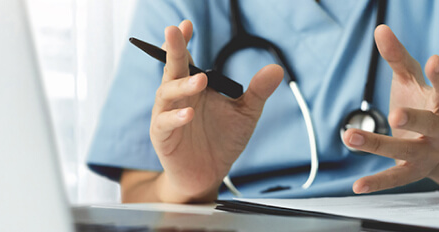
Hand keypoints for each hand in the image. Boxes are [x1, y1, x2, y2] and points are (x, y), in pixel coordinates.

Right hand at [150, 20, 282, 201]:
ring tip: (200, 80)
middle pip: (172, 69)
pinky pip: (164, 123)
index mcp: (194, 87)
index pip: (187, 60)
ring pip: (166, 94)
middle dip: (173, 50)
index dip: (185, 42)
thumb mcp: (245, 114)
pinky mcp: (163, 137)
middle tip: (175, 32)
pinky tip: (189, 114)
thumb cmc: (222, 141)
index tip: (187, 25)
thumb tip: (276, 69)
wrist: (208, 175)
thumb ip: (257, 92)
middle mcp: (178, 97)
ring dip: (182, 85)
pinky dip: (175, 118)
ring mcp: (167, 116)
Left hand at [343, 25, 438, 193]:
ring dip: (378, 144)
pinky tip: (356, 186)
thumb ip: (397, 58)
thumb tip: (380, 29)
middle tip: (395, 113)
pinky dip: (376, 183)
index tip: (433, 61)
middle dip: (415, 118)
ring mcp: (428, 153)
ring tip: (351, 136)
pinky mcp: (413, 171)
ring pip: (405, 150)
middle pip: (432, 124)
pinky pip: (395, 178)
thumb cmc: (422, 105)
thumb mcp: (410, 80)